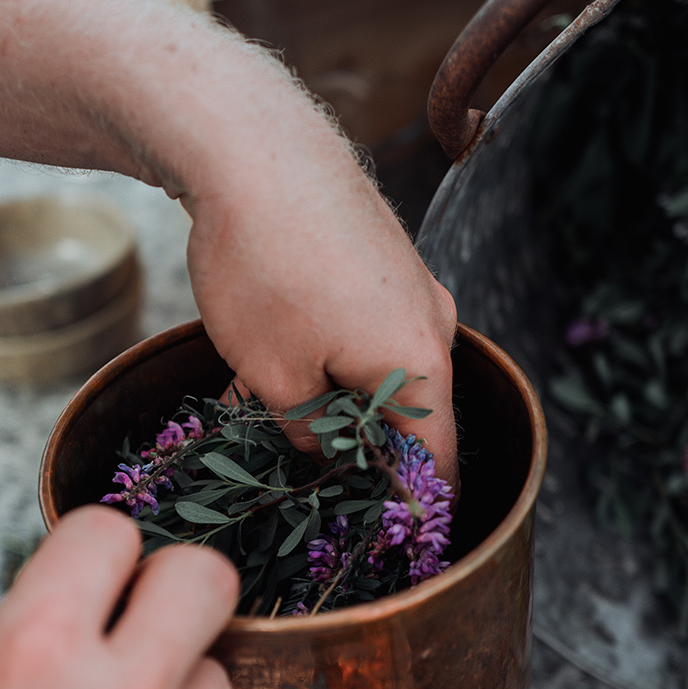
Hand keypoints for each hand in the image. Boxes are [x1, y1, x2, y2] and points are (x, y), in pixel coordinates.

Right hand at [0, 507, 237, 688]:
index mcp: (31, 655)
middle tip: (137, 616)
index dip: (91, 549)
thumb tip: (90, 595)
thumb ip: (30, 633)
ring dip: (171, 687)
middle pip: (207, 580)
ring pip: (216, 678)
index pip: (111, 532)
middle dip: (169, 586)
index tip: (85, 573)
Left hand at [183, 137, 460, 486]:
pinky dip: (327, 352)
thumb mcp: (272, 374)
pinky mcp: (382, 257)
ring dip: (332, 396)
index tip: (386, 541)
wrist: (252, 147)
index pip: (435, 463)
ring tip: (263, 409)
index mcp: (421, 367)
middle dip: (358, 449)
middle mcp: (431, 324)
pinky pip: (365, 326)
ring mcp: (410, 286)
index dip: (411, 509)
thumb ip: (305, 431)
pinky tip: (266, 357)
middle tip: (305, 478)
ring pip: (380, 367)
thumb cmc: (264, 267)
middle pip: (410, 414)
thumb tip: (321, 454)